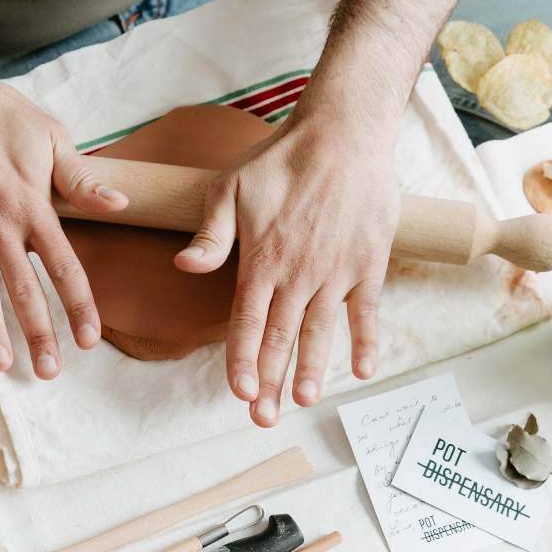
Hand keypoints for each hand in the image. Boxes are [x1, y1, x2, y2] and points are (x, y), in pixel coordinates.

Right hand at [0, 67, 127, 377]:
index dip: (79, 306)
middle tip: (48, 371)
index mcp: (33, 207)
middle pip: (23, 290)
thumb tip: (119, 202)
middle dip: (38, 334)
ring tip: (1, 364)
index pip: (64, 266)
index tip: (89, 339)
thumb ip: (81, 179)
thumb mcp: (50, 137)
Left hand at [175, 92, 397, 426]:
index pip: (246, 322)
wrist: (344, 132)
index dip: (242, 361)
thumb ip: (210, 234)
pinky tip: (363, 370)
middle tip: (263, 419)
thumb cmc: (280, 159)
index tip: (240, 394)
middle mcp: (299, 273)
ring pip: (321, 330)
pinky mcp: (368, 262)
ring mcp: (336, 271)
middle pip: (281, 337)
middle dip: (272, 381)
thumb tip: (183, 265)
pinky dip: (365, 340)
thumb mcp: (230, 188)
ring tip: (305, 402)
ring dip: (313, 370)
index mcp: (262, 260)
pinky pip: (367, 310)